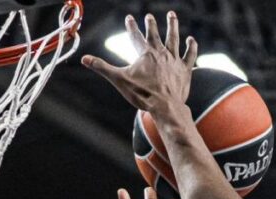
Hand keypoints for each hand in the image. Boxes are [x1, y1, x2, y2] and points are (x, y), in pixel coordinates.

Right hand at [82, 12, 197, 113]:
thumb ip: (102, 68)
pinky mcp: (185, 69)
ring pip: (174, 38)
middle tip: (149, 16)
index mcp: (145, 54)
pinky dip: (191, 47)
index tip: (129, 18)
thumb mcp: (119, 80)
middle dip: (151, 24)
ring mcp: (174, 60)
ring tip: (172, 15)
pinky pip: (189, 55)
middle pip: (155, 34)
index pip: (135, 36)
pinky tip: (191, 39)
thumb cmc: (142, 94)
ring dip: (173, 26)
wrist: (165, 107)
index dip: (131, 26)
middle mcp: (161, 53)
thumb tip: (84, 59)